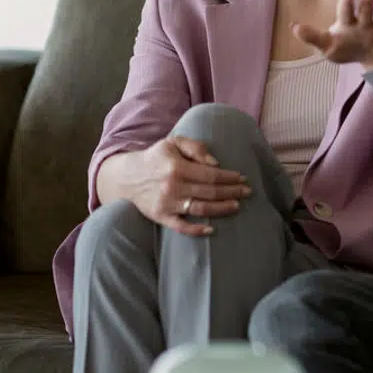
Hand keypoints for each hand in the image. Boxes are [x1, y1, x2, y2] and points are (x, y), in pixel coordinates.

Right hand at [120, 137, 249, 235]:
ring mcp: (167, 203)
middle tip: (247, 191)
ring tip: (237, 206)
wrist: (125, 177)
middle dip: (232, 192)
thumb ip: (195, 147)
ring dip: (222, 208)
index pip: (211, 174)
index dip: (229, 177)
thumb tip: (216, 163)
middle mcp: (173, 186)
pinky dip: (196, 229)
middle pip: (210, 191)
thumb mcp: (172, 143)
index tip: (243, 178)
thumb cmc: (155, 158)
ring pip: (200, 208)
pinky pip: (180, 226)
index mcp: (177, 167)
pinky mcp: (160, 217)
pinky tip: (211, 229)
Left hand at [293, 0, 372, 70]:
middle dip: (366, 3)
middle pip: (366, 12)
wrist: (372, 62)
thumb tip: (293, 27)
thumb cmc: (347, 49)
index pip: (346, 13)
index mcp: (348, 24)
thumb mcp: (328, 47)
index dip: (346, 5)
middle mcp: (365, 23)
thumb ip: (313, 37)